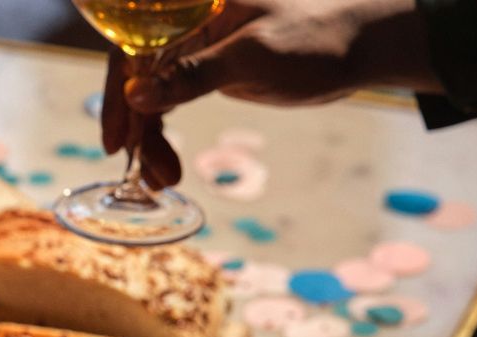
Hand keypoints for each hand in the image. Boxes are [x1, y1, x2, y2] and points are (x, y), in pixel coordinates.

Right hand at [98, 0, 432, 189]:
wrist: (359, 46)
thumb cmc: (315, 40)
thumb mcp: (253, 59)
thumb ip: (192, 73)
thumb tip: (135, 95)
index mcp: (188, 9)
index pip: (132, 48)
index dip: (117, 93)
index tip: (117, 140)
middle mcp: (181, 25)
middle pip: (133, 76)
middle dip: (136, 127)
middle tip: (145, 171)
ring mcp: (191, 50)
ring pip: (147, 95)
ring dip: (149, 139)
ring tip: (162, 178)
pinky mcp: (203, 71)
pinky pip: (166, 102)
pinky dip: (162, 134)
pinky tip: (165, 165)